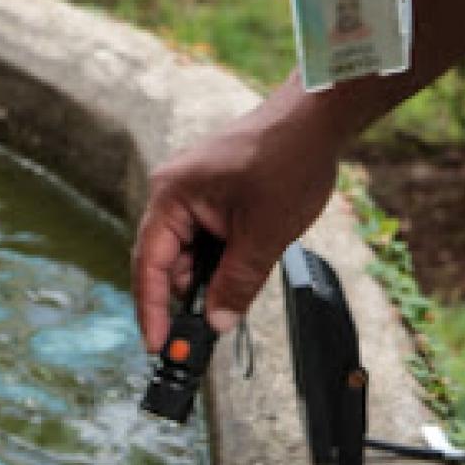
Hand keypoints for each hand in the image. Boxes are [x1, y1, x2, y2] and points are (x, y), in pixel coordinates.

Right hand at [132, 80, 345, 349]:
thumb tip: (216, 323)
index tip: (159, 346)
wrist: (316, 118)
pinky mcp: (213, 192)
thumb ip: (236, 284)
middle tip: (214, 325)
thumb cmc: (289, 160)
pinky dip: (224, 255)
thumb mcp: (264, 235)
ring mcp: (193, 190)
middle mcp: (174, 191)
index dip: (151, 310)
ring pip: (192, 251)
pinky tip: (250, 256)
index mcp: (172, 196)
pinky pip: (207, 235)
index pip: (149, 264)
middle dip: (191, 292)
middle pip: (167, 260)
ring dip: (214, 272)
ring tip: (248, 273)